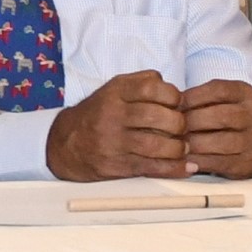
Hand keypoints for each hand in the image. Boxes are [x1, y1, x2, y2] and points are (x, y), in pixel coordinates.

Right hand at [45, 73, 233, 179]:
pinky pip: (151, 167)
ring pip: (157, 145)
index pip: (153, 88)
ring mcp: (114, 141)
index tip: (178, 104)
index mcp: (115, 92)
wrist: (65, 145)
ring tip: (183, 148)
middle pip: (159, 117)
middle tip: (183, 128)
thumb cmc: (98, 115)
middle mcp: (113, 114)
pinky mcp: (117, 165)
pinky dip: (173, 168)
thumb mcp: (113, 89)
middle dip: (180, 124)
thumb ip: (142, 83)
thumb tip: (172, 88)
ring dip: (178, 148)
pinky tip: (186, 166)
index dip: (174, 96)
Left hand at [167, 79, 251, 178]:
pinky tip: (183, 159)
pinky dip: (197, 161)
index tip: (173, 105)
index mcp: (245, 93)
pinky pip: (218, 162)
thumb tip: (167, 102)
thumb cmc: (227, 120)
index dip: (191, 98)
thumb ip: (199, 98)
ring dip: (192, 143)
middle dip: (190, 122)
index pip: (218, 90)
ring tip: (174, 144)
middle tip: (169, 127)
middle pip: (219, 116)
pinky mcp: (245, 162)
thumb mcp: (221, 101)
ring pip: (219, 141)